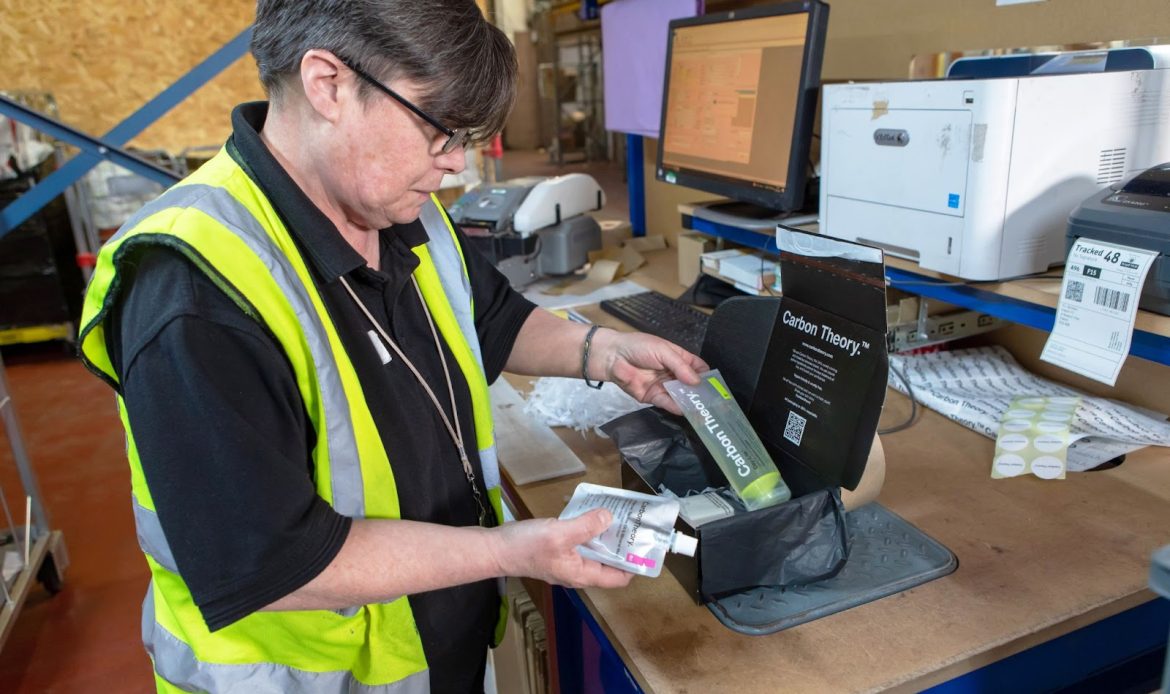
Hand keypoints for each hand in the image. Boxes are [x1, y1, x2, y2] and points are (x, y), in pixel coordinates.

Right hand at [488, 509, 633, 588]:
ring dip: (605, 533)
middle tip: (633, 522)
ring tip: (617, 514)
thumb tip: (610, 518)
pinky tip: (590, 513)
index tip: (645, 544)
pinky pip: (581, 540)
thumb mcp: (560, 534)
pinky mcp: (558, 549)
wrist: (495, 548)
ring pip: (595, 549)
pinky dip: (588, 528)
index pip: (618, 578)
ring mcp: (568, 560)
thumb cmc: (526, 546)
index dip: (634, 564)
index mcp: (582, 574)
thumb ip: (586, 526)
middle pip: (609, 562)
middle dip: (621, 543)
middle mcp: (578, 571)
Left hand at [590, 329, 708, 414]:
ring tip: (703, 410)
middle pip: (691, 384)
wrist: (613, 357)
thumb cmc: (639, 347)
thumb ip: (680, 366)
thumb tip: (697, 381)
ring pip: (680, 395)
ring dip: (690, 402)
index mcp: (677, 358)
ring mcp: (663, 385)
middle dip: (701, 392)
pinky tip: (685, 410)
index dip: (707, 376)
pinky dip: (676, 406)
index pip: (697, 368)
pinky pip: (667, 403)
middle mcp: (673, 373)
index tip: (717, 386)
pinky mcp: (652, 397)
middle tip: (714, 402)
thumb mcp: (663, 351)